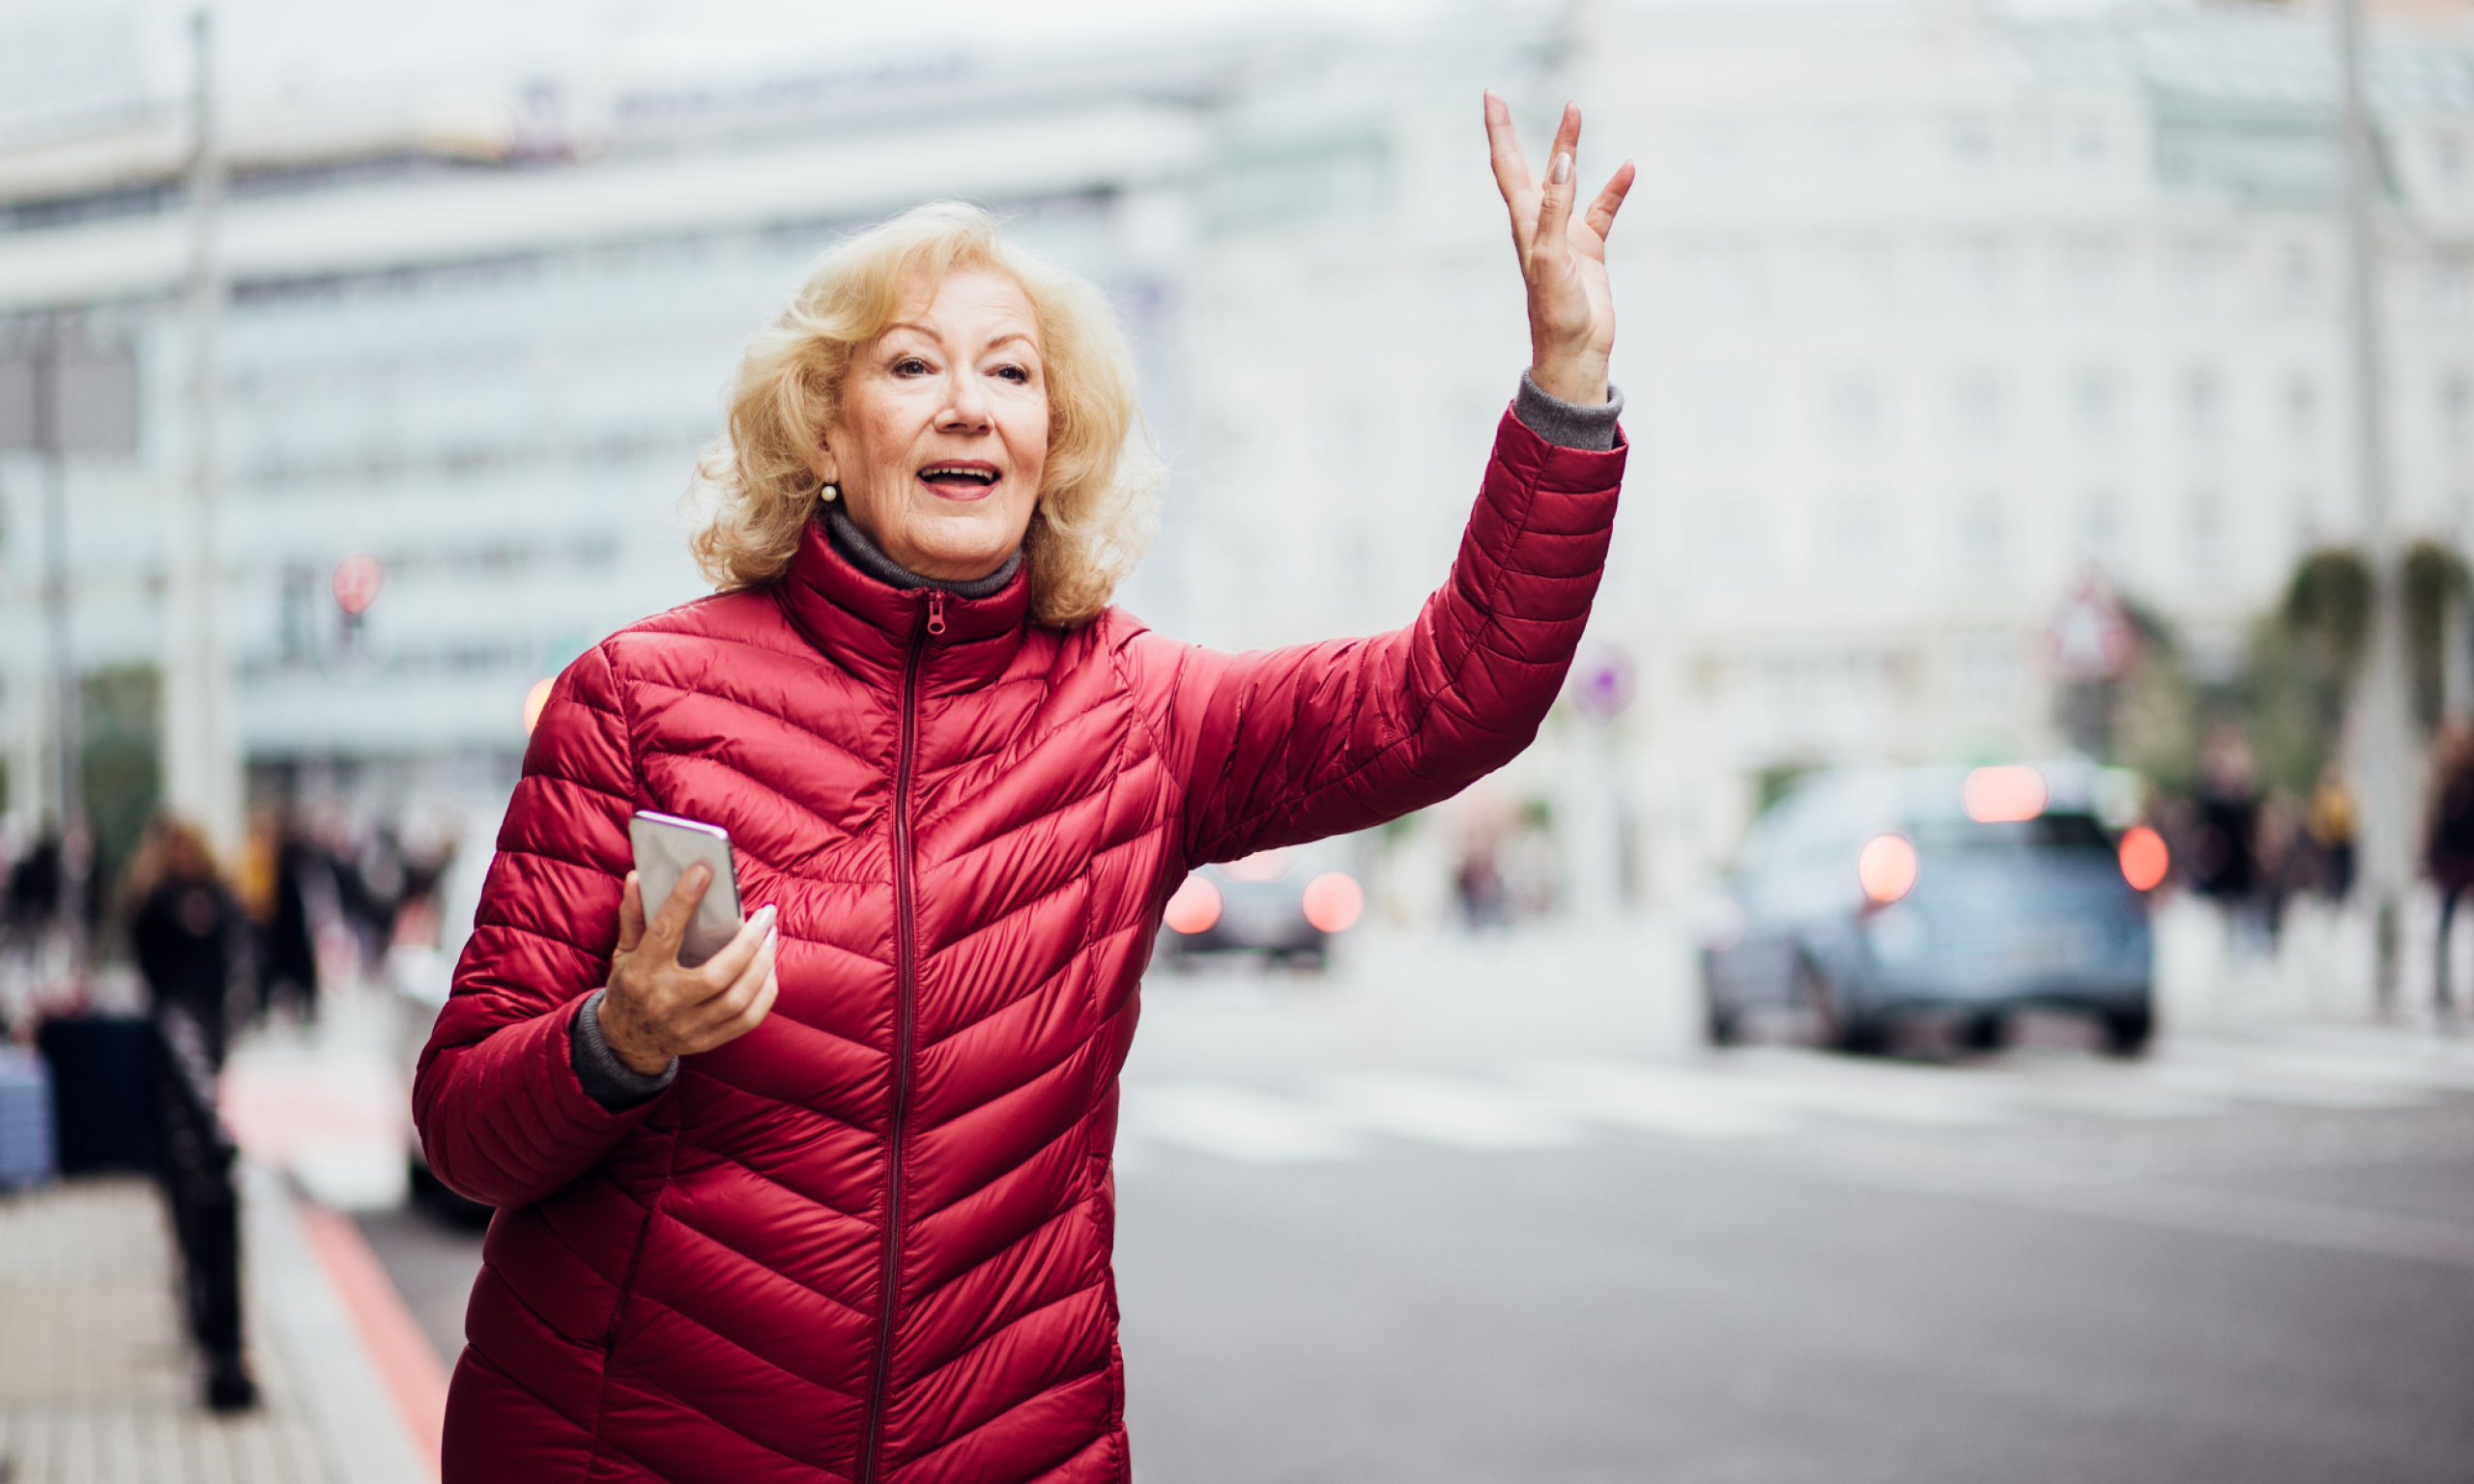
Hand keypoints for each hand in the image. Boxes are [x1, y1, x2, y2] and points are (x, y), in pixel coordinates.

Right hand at [599, 866, 778, 1075]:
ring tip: (771, 935)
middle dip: (749, 942)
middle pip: (717, 973)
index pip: (665, 932)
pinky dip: (765, 991)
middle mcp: (666, 1001)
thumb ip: (633, 915)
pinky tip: (769, 968)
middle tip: (766, 915)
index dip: (684, 899)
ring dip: (762, 964)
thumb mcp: (623, 951)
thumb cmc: (630, 987)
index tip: (705, 869)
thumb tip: (639, 877)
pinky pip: (749, 1018)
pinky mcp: (708, 1040)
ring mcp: (689, 1026)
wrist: (626, 1042)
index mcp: (642, 973)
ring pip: (738, 998)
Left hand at [1485, 93, 1634, 406]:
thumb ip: (1556, 207)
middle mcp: (1540, 224)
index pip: (1507, 167)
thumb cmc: (1556, 311)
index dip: (1499, 133)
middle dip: (1516, 133)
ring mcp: (1565, 236)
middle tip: (1500, 99)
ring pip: (1566, 182)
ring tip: (1575, 112)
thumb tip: (1562, 162)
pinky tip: (1627, 168)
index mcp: (1525, 223)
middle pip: (1528, 167)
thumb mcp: (1552, 256)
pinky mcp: (1589, 250)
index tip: (1491, 98)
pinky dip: (1613, 189)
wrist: (1575, 352)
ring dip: (1569, 148)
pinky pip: (1602, 210)